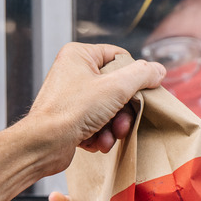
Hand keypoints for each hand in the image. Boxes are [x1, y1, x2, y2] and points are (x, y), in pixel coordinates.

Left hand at [27, 43, 164, 171]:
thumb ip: (141, 75)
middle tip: (122, 123)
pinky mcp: (69, 119)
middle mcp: (72, 72)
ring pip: (108, 108)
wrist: (43, 145)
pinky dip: (100, 135)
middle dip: (123, 110)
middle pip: (116, 87)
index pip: (119, 57)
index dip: (133, 76)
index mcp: (79, 55)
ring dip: (113, 126)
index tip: (140, 93)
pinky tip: (95, 143)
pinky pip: (96, 123)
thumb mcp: (115, 88)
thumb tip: (157, 70)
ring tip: (108, 136)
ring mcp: (70, 96)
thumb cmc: (71, 111)